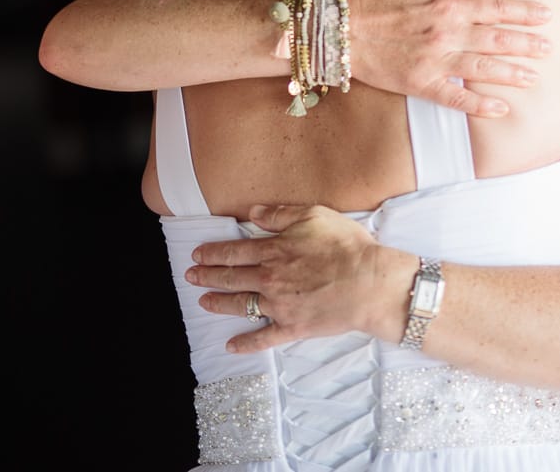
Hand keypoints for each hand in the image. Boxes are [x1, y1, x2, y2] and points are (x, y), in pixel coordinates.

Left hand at [186, 204, 410, 352]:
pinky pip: (263, 338)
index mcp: (274, 251)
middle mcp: (269, 278)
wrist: (368, 282)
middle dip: (207, 276)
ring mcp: (279, 305)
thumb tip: (252, 213)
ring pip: (240, 305)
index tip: (197, 254)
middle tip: (190, 276)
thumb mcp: (314, 216)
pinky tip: (230, 346)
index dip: (213, 252)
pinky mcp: (292, 327)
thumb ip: (280, 214)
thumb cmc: (346, 246)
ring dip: (219, 303)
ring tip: (203, 302)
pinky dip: (245, 343)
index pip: (234, 251)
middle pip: (231, 277)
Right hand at [347, 0, 551, 117]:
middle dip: (527, 44)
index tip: (546, 15)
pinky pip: (457, 99)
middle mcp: (447, 34)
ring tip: (535, 78)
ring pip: (484, 70)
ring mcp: (436, 62)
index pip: (495, 8)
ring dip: (512, 74)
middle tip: (550, 49)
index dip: (524, 11)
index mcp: (447, 5)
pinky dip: (480, 106)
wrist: (340, 30)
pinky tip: (501, 109)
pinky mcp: (422, 85)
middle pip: (497, 40)